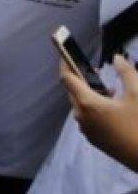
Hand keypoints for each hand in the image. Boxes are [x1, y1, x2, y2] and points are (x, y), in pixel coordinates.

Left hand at [61, 56, 137, 170]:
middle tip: (98, 73)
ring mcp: (86, 130)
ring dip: (91, 95)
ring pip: (81, 106)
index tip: (65, 54)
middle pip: (74, 92)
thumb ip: (126, 72)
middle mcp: (81, 117)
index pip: (68, 78)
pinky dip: (95, 108)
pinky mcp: (94, 139)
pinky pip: (88, 118)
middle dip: (82, 80)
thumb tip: (117, 58)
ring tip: (111, 91)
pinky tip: (114, 109)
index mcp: (87, 103)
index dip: (65, 64)